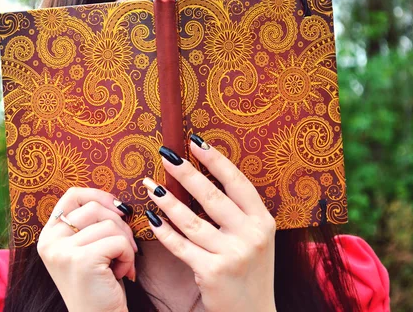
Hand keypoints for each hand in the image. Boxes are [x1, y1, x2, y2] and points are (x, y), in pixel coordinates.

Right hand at [37, 188, 136, 311]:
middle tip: (124, 248)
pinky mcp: (81, 260)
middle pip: (95, 208)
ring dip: (125, 244)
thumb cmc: (99, 283)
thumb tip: (118, 202)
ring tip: (118, 265)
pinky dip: (128, 256)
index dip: (99, 196)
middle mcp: (49, 241)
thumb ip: (89, 224)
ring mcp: (62, 251)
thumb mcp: (86, 248)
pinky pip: (118, 241)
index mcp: (48, 235)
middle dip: (120, 225)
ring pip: (110, 224)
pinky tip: (121, 273)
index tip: (118, 208)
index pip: (72, 195)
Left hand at [143, 135, 276, 311]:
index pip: (237, 182)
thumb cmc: (250, 269)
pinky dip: (163, 231)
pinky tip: (151, 217)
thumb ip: (238, 212)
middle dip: (185, 172)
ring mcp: (232, 254)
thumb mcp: (256, 237)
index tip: (195, 142)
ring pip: (191, 220)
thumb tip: (204, 177)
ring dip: (167, 200)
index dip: (215, 159)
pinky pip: (180, 245)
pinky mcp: (211, 272)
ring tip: (149, 185)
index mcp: (263, 221)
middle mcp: (251, 235)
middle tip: (166, 155)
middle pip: (212, 196)